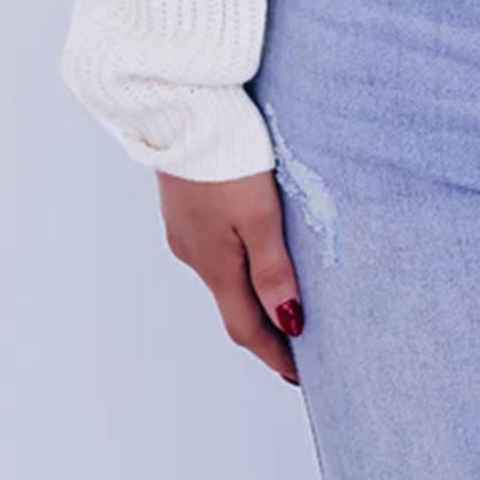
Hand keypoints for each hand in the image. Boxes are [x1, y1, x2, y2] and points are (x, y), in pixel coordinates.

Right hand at [157, 170, 302, 383]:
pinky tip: (252, 251)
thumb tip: (289, 322)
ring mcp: (185, 226)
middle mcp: (193, 251)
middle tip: (296, 347)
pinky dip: (237, 262)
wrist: (180, 104)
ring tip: (280, 303)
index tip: (300, 375)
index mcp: (213, 262)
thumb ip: (272, 268)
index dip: (274, 353)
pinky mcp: (185, 202)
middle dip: (264, 328)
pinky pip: (215, 247)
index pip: (246, 326)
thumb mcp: (259, 213)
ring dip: (249, 294)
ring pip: (222, 273)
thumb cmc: (226, 155)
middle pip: (232, 303)